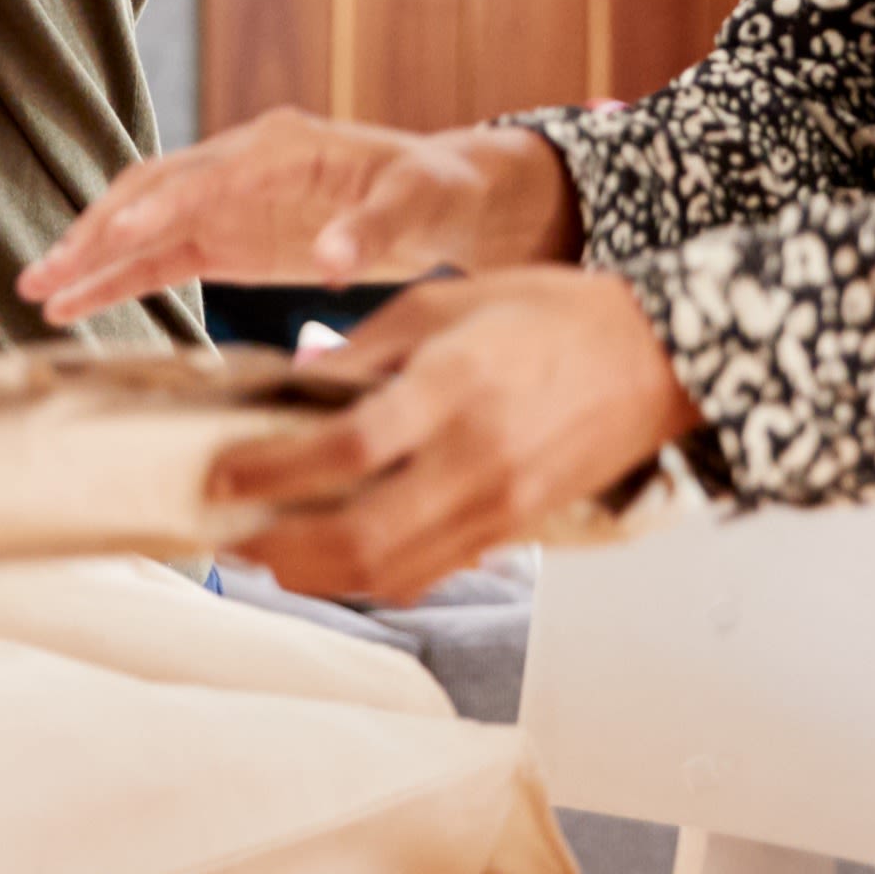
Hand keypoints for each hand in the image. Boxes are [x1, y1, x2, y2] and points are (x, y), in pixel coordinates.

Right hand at [20, 108, 577, 327]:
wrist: (447, 199)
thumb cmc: (436, 189)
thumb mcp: (420, 202)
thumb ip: (372, 227)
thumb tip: (331, 262)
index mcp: (281, 145)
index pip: (206, 175)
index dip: (162, 205)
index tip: (115, 236)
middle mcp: (240, 165)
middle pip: (152, 192)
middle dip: (98, 230)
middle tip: (48, 272)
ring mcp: (226, 202)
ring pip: (141, 224)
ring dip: (91, 256)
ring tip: (36, 292)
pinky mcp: (225, 239)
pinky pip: (158, 259)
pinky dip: (116, 280)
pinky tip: (72, 308)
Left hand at [214, 270, 698, 605]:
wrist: (655, 357)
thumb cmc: (555, 314)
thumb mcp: (450, 297)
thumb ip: (370, 345)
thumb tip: (299, 382)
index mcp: (453, 387)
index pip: (343, 449)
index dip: (270, 471)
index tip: (219, 473)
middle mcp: (473, 458)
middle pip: (358, 537)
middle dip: (279, 548)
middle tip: (228, 532)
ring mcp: (498, 505)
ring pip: (389, 571)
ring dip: (315, 575)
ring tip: (266, 555)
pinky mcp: (514, 531)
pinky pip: (429, 572)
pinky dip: (371, 576)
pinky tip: (335, 560)